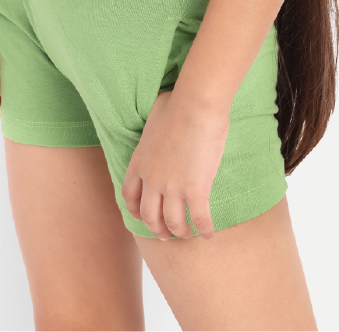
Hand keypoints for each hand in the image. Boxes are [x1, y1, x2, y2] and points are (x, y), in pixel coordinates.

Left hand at [121, 89, 229, 240]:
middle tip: (165, 234)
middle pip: (149, 215)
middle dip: (156, 228)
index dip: (134, 210)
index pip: (129, 195)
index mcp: (140, 162)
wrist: (195, 105)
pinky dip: (204, 230)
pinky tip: (209, 235)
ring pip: (172, 223)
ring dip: (179, 232)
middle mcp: (152, 180)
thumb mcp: (153, 116)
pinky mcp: (195, 191)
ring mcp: (172, 188)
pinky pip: (199, 218)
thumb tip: (160, 120)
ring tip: (187, 234)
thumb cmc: (177, 103)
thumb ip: (153, 128)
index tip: (140, 217)